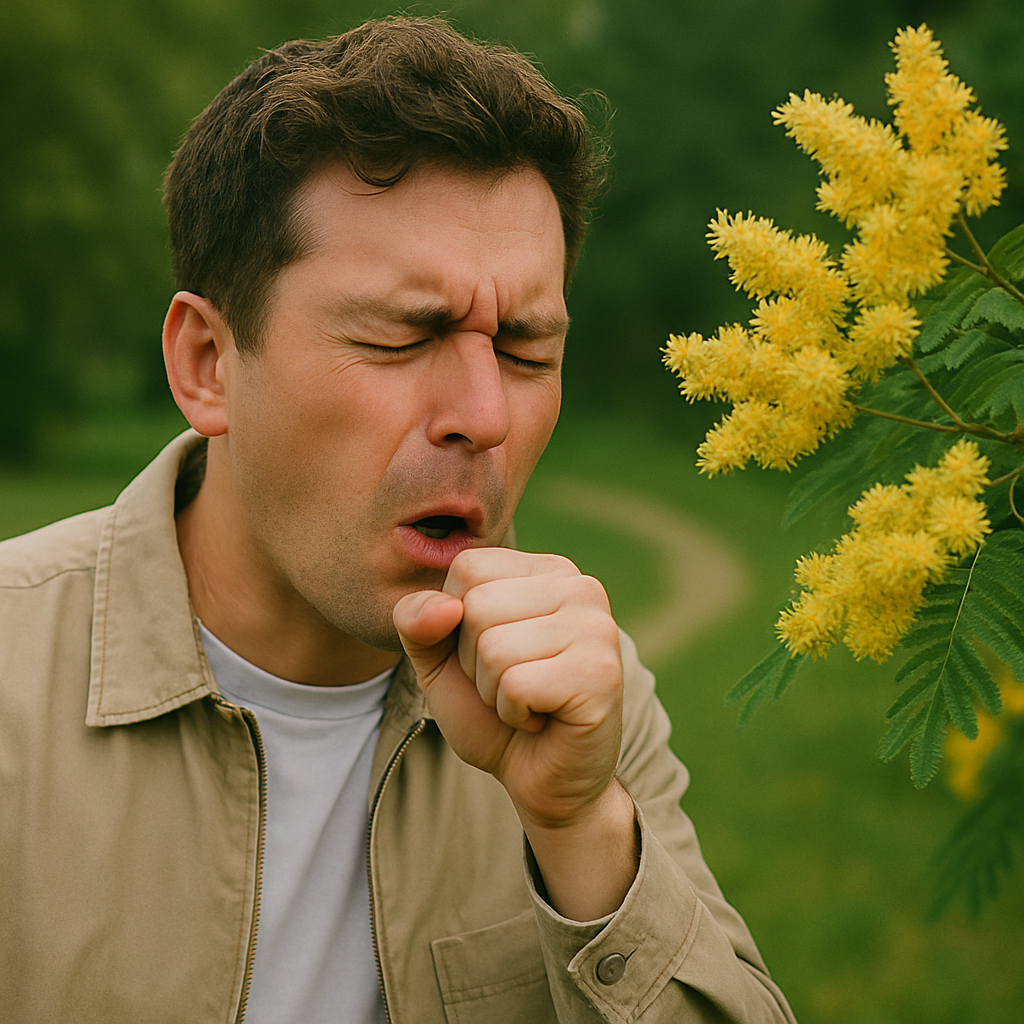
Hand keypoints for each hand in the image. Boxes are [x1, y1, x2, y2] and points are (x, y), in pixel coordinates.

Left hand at [393, 548, 637, 918]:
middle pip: (476, 606)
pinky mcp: (601, 674)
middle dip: (475, 661)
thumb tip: (443, 607)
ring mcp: (597, 628)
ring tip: (528, 701)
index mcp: (547, 570)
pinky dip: (514, 714)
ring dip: (494, 691)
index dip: (456, 624)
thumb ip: (418, 621)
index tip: (492, 655)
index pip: (466, 568)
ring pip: (494, 648)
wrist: (539, 780)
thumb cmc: (491, 712)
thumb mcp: (439, 659)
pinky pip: (516, 684)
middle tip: (512, 685)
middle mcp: (580, 587)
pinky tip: (543, 719)